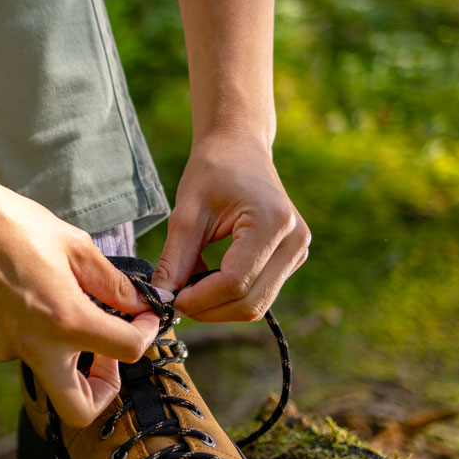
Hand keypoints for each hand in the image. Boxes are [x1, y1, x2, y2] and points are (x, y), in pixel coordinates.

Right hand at [0, 174, 163, 427]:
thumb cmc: (14, 223)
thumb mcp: (76, 246)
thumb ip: (113, 285)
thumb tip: (139, 306)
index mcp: (66, 320)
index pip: (128, 351)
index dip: (146, 335)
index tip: (143, 321)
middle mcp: (33, 346)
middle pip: (80, 410)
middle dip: (102, 389)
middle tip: (106, 356)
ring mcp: (3, 349)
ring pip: (47, 369)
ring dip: (63, 347)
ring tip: (56, 301)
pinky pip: (19, 349)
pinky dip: (32, 332)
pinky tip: (23, 297)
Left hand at [150, 139, 309, 320]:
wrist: (239, 148)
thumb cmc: (212, 172)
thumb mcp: (186, 214)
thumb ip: (175, 261)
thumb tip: (160, 301)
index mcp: (272, 223)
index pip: (235, 282)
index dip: (199, 300)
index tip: (168, 300)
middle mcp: (295, 241)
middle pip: (250, 302)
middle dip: (208, 310)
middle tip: (174, 301)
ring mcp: (298, 252)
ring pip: (256, 304)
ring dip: (218, 306)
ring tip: (188, 287)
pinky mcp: (291, 259)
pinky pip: (259, 293)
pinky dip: (229, 297)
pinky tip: (206, 280)